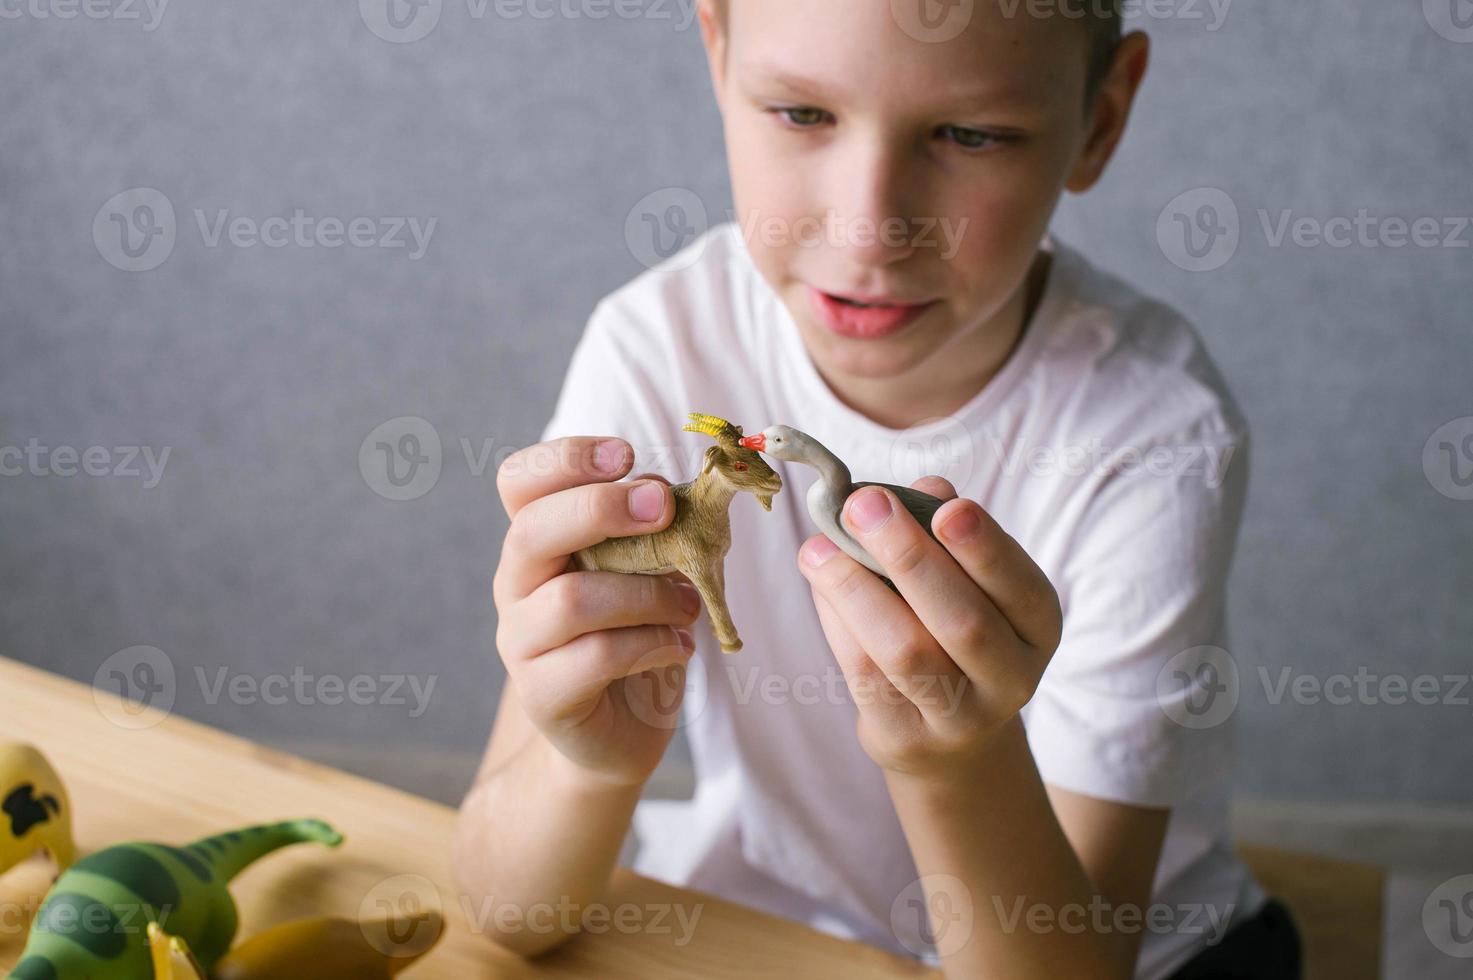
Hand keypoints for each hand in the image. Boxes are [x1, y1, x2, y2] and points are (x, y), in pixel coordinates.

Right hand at [493, 436, 701, 787]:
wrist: (619, 730)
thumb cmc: (634, 634)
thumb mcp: (647, 569)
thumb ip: (652, 528)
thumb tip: (671, 490)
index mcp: (537, 541)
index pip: (519, 482)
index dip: (566, 459)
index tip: (627, 455)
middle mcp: (516, 584)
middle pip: (531, 531)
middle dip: (601, 509)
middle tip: (664, 508)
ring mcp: (521, 642)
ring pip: (572, 601)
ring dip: (648, 594)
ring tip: (689, 605)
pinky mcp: (542, 695)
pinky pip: (596, 657)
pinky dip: (652, 644)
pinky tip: (681, 645)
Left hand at [796, 477, 1062, 781]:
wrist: (948, 736)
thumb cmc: (952, 628)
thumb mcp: (967, 580)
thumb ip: (944, 529)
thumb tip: (926, 486)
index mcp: (1037, 625)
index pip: (1020, 588)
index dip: (985, 550)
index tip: (946, 508)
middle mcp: (1010, 677)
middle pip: (963, 623)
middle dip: (911, 558)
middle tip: (863, 505)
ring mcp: (959, 716)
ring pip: (906, 652)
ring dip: (856, 589)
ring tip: (818, 545)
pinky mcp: (904, 736)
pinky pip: (864, 675)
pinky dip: (837, 620)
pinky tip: (818, 577)